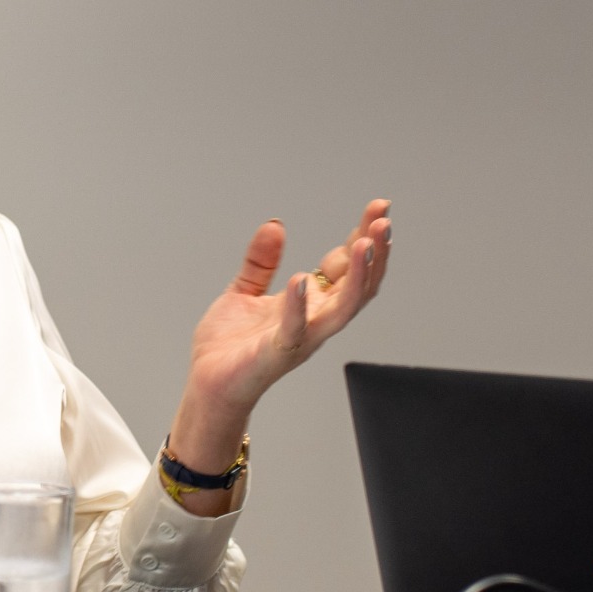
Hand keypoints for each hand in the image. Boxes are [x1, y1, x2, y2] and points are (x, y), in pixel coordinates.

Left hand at [181, 200, 392, 433]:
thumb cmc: (230, 345)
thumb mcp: (244, 291)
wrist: (208, 383)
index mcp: (311, 305)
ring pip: (344, 308)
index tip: (376, 208)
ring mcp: (301, 337)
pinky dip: (299, 306)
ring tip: (364, 243)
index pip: (346, 268)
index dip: (363, 238)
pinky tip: (301, 280)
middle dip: (374, 251)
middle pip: (359, 285)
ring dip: (357, 276)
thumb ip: (261, 261)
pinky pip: (295, 330)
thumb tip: (275, 225)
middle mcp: (316, 321)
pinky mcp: (277, 352)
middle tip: (383, 217)